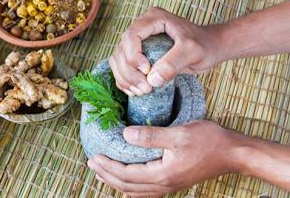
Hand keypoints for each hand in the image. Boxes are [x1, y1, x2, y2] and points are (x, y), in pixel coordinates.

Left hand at [87, 121, 239, 196]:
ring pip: (136, 190)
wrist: (233, 153)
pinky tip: (128, 180)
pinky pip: (147, 190)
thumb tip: (125, 135)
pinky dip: (132, 186)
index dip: (108, 167)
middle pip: (127, 185)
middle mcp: (164, 184)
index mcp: (162, 174)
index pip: (126, 174)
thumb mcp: (178, 134)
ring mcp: (169, 185)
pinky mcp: (174, 181)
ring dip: (117, 181)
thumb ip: (151, 136)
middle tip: (91, 163)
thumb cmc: (208, 141)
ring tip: (103, 172)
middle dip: (108, 175)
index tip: (94, 156)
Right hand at [109, 7, 222, 95]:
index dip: (134, 56)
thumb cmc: (204, 45)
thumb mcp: (193, 52)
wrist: (210, 47)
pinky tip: (135, 91)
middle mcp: (141, 27)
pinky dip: (125, 81)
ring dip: (125, 78)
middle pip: (121, 50)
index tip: (147, 71)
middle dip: (129, 72)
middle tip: (145, 88)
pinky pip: (121, 67)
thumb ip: (173, 63)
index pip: (131, 36)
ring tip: (142, 91)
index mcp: (153, 19)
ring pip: (118, 60)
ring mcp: (138, 41)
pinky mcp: (137, 54)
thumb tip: (152, 79)